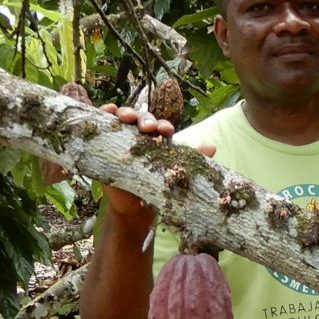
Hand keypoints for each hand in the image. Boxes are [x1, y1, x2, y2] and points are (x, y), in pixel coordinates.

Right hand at [96, 104, 214, 224]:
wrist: (135, 207)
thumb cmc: (157, 186)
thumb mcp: (174, 172)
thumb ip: (192, 159)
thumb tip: (212, 147)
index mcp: (158, 140)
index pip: (161, 127)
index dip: (163, 126)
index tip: (167, 131)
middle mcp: (141, 135)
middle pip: (143, 119)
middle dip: (146, 119)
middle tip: (148, 127)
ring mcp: (123, 137)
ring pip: (125, 118)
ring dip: (126, 113)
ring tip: (127, 117)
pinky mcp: (108, 142)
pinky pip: (106, 124)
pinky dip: (107, 113)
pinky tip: (108, 111)